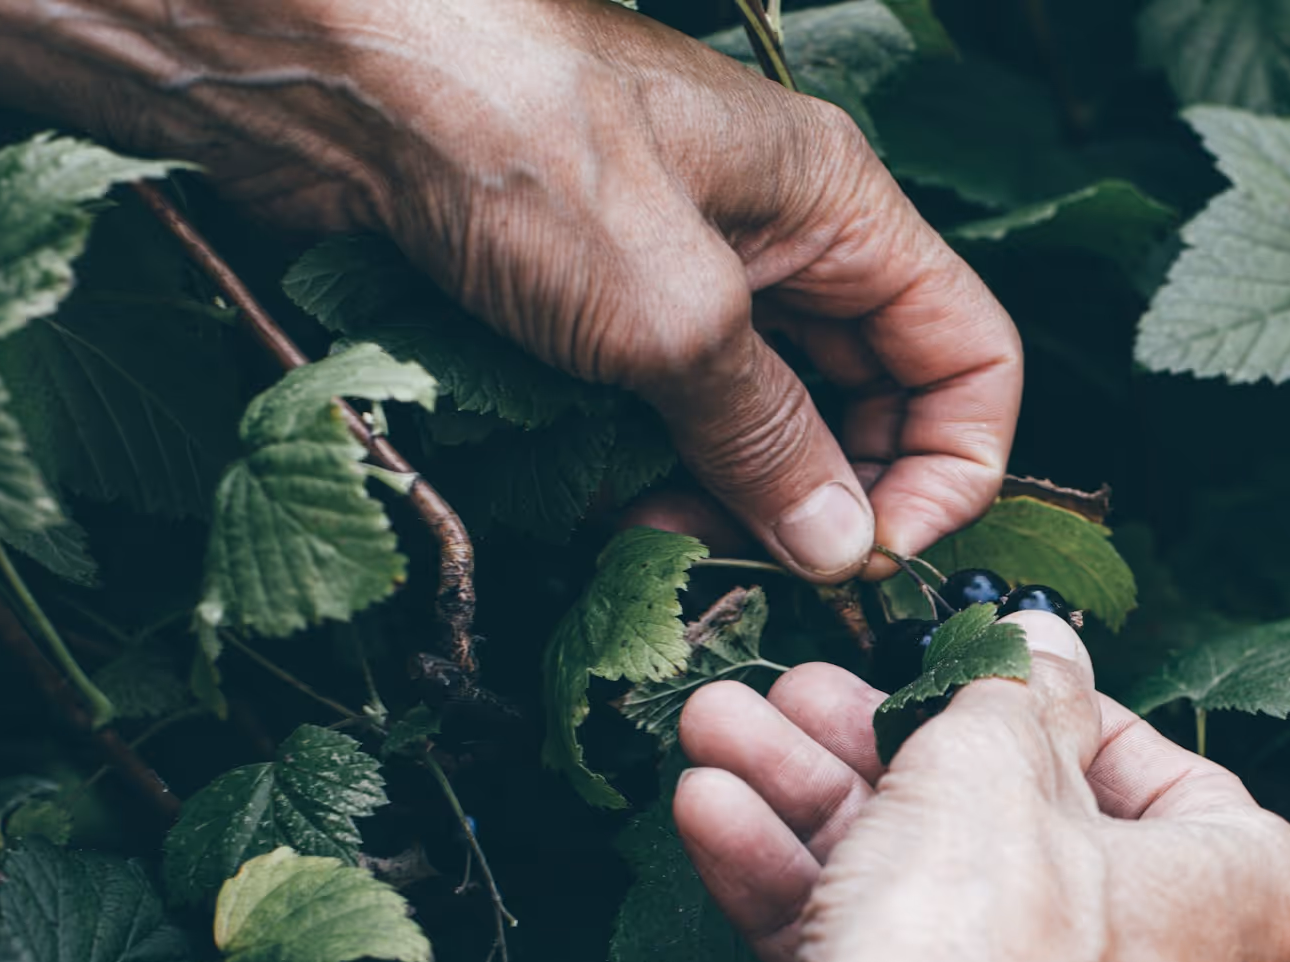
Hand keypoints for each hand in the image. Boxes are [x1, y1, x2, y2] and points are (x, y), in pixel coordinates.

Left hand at [0, 0, 1019, 577]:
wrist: (320, 68)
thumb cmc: (510, 137)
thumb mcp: (668, 310)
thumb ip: (766, 434)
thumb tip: (837, 543)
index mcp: (838, 205)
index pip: (969, 355)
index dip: (949, 466)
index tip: (874, 552)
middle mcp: (781, 237)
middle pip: (874, 398)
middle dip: (830, 496)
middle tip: (756, 564)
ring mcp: (688, 269)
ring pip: (767, 418)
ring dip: (735, 497)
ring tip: (661, 536)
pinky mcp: (600, 302)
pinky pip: (672, 412)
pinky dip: (659, 471)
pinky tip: (608, 506)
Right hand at [671, 614, 1289, 961]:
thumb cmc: (977, 955)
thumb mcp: (990, 759)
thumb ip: (1019, 689)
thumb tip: (1043, 648)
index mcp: (1269, 913)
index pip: (1173, 781)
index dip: (1050, 709)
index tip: (969, 676)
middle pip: (1037, 851)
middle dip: (892, 759)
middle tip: (806, 697)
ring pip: (956, 926)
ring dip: (828, 822)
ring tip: (723, 737)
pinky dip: (826, 921)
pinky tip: (717, 829)